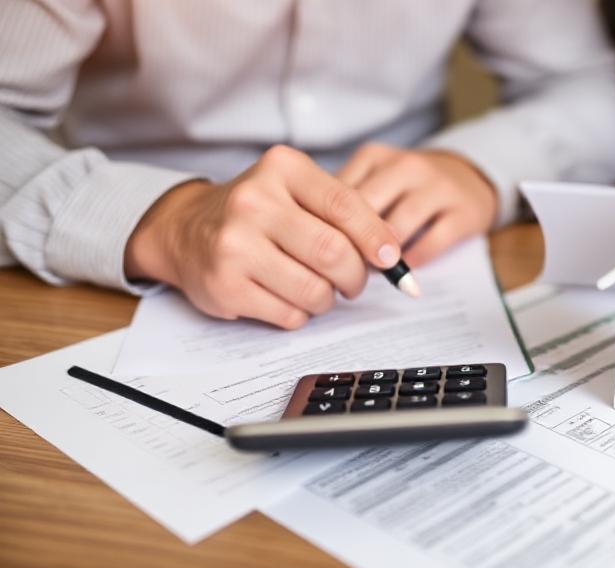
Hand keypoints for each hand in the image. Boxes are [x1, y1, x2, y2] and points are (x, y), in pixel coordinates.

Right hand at [124, 145, 401, 328]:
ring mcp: (235, 245)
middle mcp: (254, 201)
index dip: (376, 237)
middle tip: (354, 282)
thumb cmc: (258, 212)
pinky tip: (289, 297)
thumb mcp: (297, 191)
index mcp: (282, 168)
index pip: (346, 206)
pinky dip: (302, 313)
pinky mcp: (225, 285)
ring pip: (315, 290)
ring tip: (320, 290)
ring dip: (329, 299)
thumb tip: (392, 248)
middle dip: (356, 276)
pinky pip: (289, 314)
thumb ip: (345, 211)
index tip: (391, 257)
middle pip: (334, 253)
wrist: (185, 229)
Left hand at [336, 143, 496, 266]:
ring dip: (383, 256)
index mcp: (375, 156)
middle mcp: (408, 166)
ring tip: (374, 271)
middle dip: (354, 244)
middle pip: (367, 210)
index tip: (324, 251)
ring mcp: (439, 187)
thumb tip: (313, 236)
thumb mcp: (373, 180)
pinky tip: (406, 267)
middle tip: (346, 268)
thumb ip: (344, 201)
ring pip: (399, 228)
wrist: (468, 177)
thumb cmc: (407, 187)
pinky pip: (430, 243)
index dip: (327, 228)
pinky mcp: (464, 212)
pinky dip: (414, 260)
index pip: (339, 195)